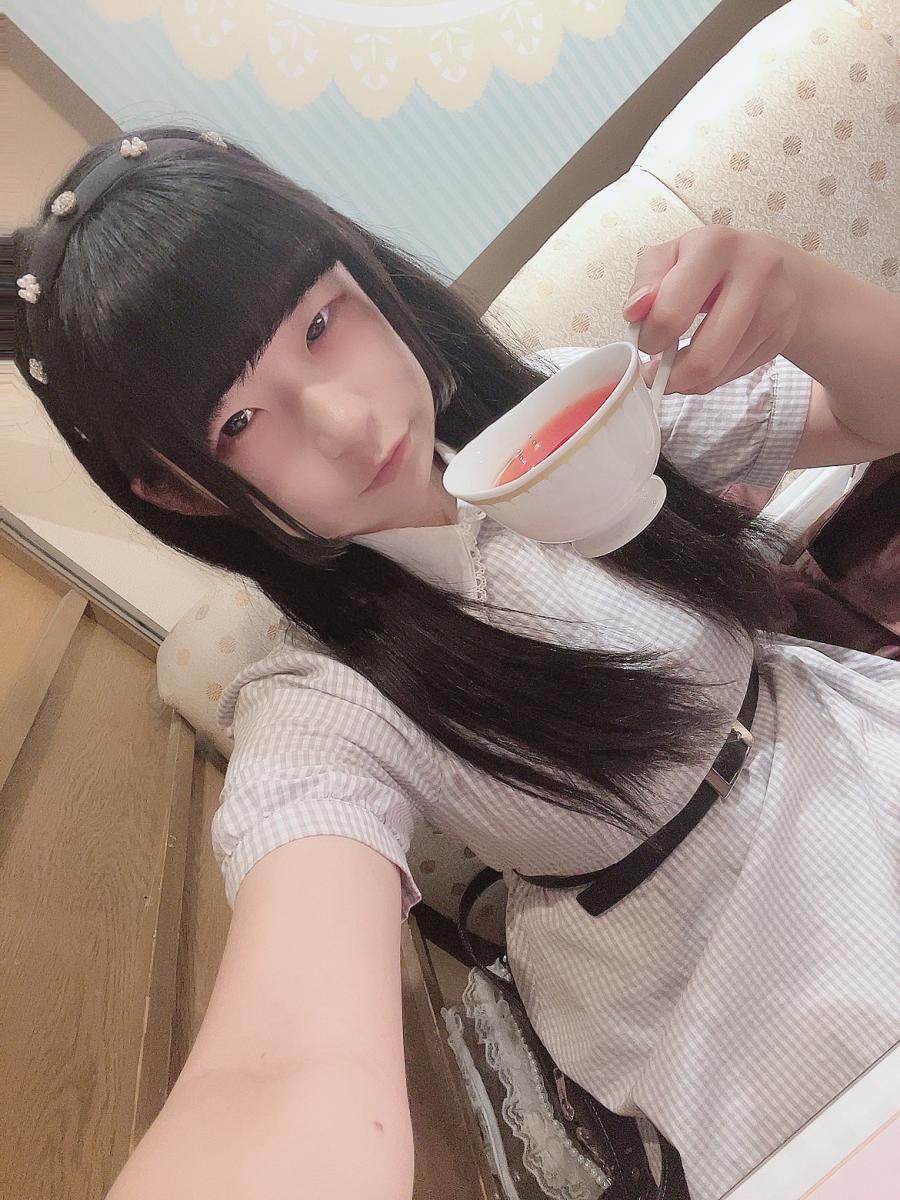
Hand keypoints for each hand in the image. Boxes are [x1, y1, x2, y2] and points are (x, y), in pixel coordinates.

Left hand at [624, 226, 809, 395]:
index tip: (644, 340)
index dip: (648, 339)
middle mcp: (754, 271)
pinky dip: (711, 378)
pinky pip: (734, 375)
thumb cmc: (712, 263)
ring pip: (719, 372)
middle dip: (670, 375)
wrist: (774, 267)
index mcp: (716, 245)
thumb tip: (634, 311)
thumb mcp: (672, 255)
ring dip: (688, 381)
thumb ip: (646, 280)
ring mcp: (775, 306)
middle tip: (656, 370)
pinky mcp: (782, 335)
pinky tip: (704, 360)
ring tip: (676, 367)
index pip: (670, 314)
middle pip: (703, 357)